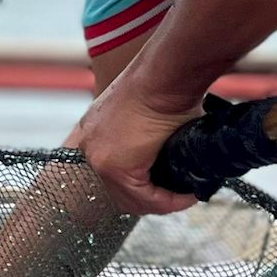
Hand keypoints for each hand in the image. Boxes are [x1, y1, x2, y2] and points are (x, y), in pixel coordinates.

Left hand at [66, 74, 201, 216]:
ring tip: (185, 195)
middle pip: (117, 193)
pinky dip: (170, 201)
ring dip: (162, 202)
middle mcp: (87, 148)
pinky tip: (188, 195)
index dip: (137, 188)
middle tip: (175, 197)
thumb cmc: (162, 86)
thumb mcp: (144, 113)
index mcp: (91, 134)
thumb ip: (145, 139)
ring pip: (132, 199)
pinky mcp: (115, 167)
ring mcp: (97, 159)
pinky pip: (146, 198)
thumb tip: (166, 157)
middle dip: (148, 200)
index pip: (107, 176)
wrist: (164, 74)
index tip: (162, 189)